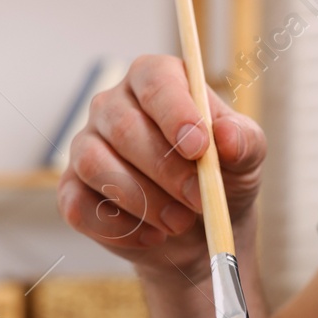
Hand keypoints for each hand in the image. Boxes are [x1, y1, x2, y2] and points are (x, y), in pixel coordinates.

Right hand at [58, 54, 265, 275]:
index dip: (175, 113)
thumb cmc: (220, 178)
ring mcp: (85, 147)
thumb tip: (227, 137)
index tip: (200, 148)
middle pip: (123, 126)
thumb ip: (243, 141)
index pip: (155, 81)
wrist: (197, 230)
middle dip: (165, 169)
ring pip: (96, 165)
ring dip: (142, 200)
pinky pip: (79, 205)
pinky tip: (152, 237)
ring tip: (180, 222)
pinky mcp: (71, 189)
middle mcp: (112, 106)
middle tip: (199, 199)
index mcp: (155, 80)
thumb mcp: (246, 158)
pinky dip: (119, 228)